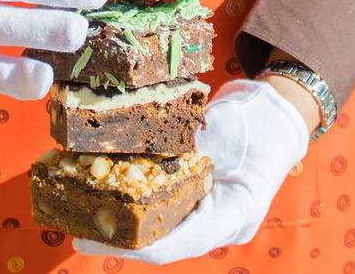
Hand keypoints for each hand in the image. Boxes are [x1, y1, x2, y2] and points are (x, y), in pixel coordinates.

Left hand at [73, 79, 308, 263]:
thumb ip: (187, 149)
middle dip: (119, 239)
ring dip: (120, 221)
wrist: (276, 110)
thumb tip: (142, 153)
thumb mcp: (225, 131)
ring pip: (158, 227)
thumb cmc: (260, 120)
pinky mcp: (195, 197)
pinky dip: (132, 200)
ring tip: (80, 215)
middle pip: (163, 240)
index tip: (99, 240)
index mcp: (234, 214)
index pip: (179, 242)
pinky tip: (102, 191)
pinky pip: (160, 207)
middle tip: (79, 236)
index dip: (135, 244)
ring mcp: (207, 211)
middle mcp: (218, 221)